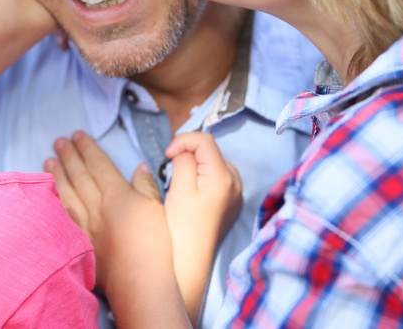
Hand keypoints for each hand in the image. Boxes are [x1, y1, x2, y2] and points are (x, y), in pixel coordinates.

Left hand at [46, 132, 190, 328]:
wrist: (140, 281)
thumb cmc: (154, 245)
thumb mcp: (157, 209)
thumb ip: (146, 186)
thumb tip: (139, 167)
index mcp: (117, 194)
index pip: (98, 164)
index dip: (87, 147)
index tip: (77, 135)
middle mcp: (97, 206)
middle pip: (79, 175)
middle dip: (68, 156)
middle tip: (58, 141)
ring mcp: (85, 226)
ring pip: (66, 194)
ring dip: (56, 175)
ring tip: (48, 160)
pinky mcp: (80, 244)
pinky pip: (62, 219)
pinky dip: (54, 205)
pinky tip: (47, 197)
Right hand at [164, 132, 242, 324]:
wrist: (189, 262)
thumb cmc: (180, 227)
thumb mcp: (178, 188)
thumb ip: (182, 161)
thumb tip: (183, 150)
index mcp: (223, 177)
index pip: (204, 141)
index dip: (182, 141)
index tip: (166, 156)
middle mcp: (236, 183)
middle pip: (210, 151)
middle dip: (188, 154)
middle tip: (170, 170)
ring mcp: (236, 194)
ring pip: (213, 164)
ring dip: (195, 165)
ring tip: (179, 182)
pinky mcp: (231, 203)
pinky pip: (217, 178)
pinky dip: (202, 177)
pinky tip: (191, 193)